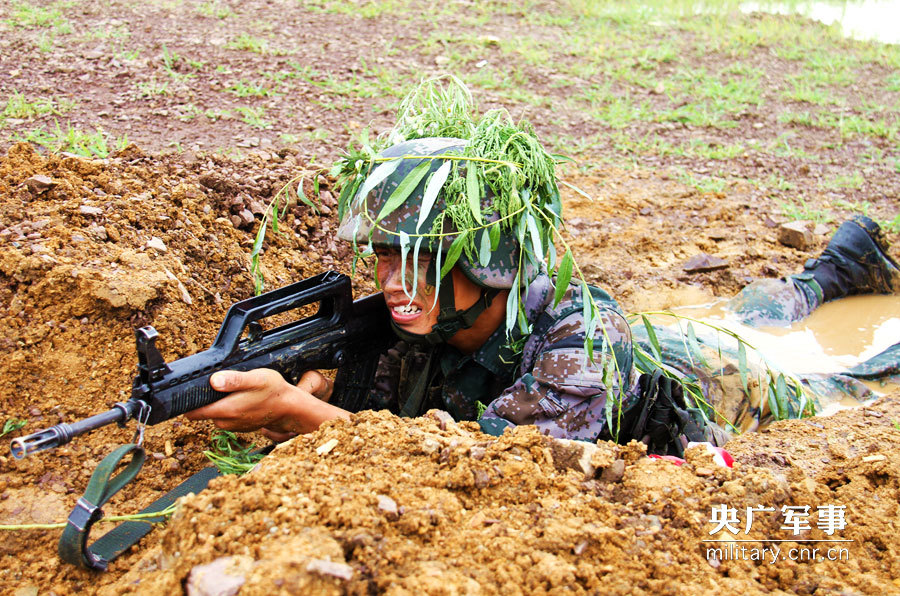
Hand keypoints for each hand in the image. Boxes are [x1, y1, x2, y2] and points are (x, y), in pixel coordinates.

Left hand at [184, 368, 346, 440]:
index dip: (188, 402)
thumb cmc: (274, 391)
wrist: (290, 408)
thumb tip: (213, 381)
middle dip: (205, 400)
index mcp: (225, 410)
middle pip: (202, 412)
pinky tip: (241, 399)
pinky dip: (229, 409)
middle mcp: (226, 422)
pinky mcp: (240, 427)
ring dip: (218, 404)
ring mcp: (233, 426)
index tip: (191, 391)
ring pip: (214, 414)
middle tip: (218, 385)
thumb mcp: (255, 378)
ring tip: (233, 391)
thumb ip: (233, 380)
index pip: (192, 412)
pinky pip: (226, 418)